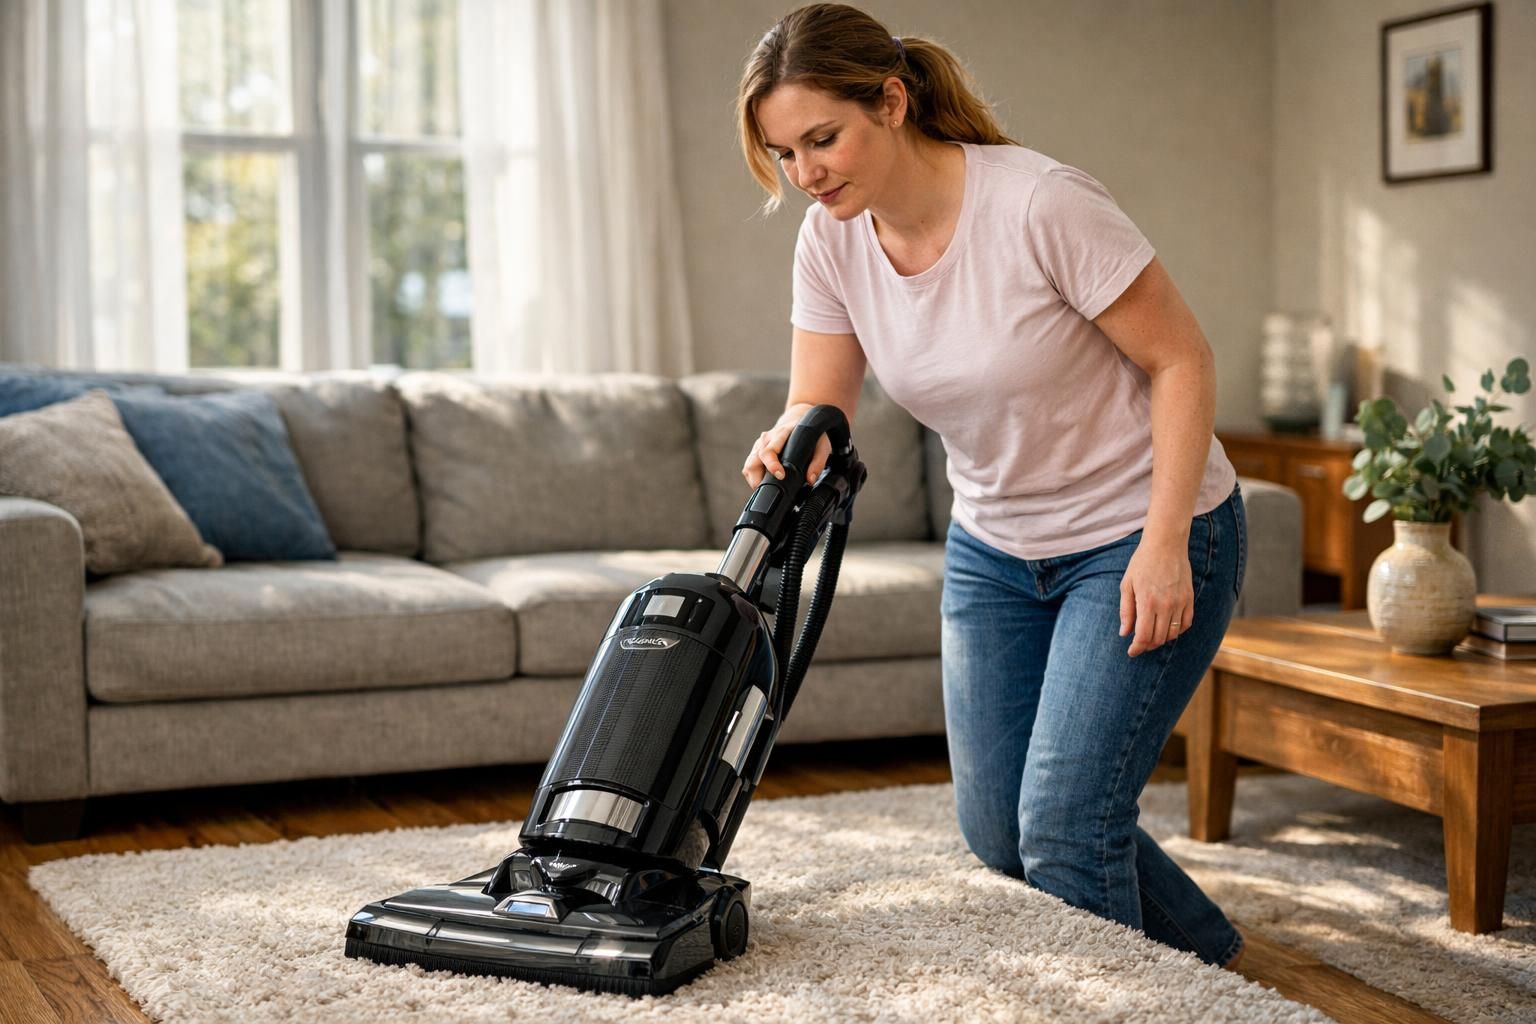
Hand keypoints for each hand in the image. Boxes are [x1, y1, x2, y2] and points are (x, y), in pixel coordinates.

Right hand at [742, 402, 831, 486]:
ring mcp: (759, 445)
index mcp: (781, 434)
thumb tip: (810, 480)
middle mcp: (766, 439)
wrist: (800, 418)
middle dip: (760, 479)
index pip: (769, 451)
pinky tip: (765, 482)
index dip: (772, 465)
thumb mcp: (821, 445)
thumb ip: (818, 462)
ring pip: (749, 466)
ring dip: (755, 480)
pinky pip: (749, 467)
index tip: (780, 475)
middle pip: (753, 462)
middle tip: (774, 489)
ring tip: (770, 488)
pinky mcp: (756, 451)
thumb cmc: (812, 434)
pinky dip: (754, 478)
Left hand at [1119, 537, 1193, 656]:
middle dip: (1147, 646)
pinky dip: (1177, 631)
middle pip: (1158, 638)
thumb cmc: (1142, 563)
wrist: (1166, 544)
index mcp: (1147, 602)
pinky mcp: (1189, 599)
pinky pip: (1186, 624)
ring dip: (1161, 640)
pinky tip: (1168, 629)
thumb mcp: (1127, 585)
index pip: (1144, 636)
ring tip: (1152, 637)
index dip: (1137, 648)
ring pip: (1172, 634)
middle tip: (1139, 645)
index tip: (1131, 652)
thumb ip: (1126, 611)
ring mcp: (1180, 602)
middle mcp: (1166, 605)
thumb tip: (1125, 633)